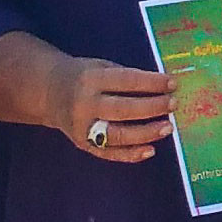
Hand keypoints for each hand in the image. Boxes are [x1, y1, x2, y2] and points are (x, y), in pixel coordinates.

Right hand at [48, 53, 177, 163]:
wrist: (48, 92)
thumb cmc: (84, 76)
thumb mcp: (102, 67)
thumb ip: (127, 78)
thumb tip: (162, 90)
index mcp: (91, 79)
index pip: (127, 81)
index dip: (152, 83)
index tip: (172, 84)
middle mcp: (85, 104)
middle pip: (124, 109)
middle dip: (152, 107)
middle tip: (173, 104)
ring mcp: (83, 127)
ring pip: (118, 134)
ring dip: (146, 133)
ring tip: (168, 127)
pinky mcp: (82, 143)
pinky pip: (109, 152)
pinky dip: (131, 154)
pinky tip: (150, 150)